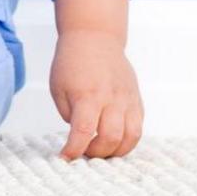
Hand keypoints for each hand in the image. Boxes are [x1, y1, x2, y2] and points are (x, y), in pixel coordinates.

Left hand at [50, 30, 143, 159]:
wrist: (95, 38)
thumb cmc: (71, 63)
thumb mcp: (58, 87)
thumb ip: (69, 114)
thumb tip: (81, 135)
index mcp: (87, 94)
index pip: (83, 130)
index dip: (74, 149)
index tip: (65, 158)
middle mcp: (111, 98)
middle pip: (110, 138)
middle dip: (96, 153)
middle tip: (83, 152)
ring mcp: (127, 100)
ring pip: (131, 137)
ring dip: (116, 151)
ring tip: (100, 150)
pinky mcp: (137, 100)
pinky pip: (138, 128)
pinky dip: (127, 141)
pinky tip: (113, 141)